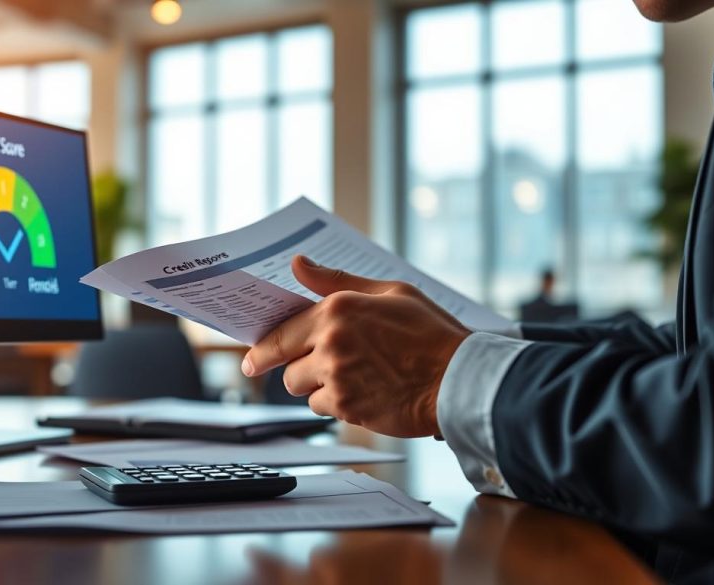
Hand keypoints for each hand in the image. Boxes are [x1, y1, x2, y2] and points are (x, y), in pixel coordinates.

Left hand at [241, 256, 471, 436]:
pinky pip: (324, 408)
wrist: (461, 379)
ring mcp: (337, 377)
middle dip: (296, 368)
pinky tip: (366, 392)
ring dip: (319, 387)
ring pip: (303, 389)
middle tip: (311, 370)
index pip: (282, 332)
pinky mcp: (347, 407)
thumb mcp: (390, 292)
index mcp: (337, 309)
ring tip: (354, 377)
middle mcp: (330, 342)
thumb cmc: (432, 333)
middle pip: (286, 365)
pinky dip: (338, 404)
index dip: (262, 349)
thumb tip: (297, 265)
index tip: (252, 359)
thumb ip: (337, 280)